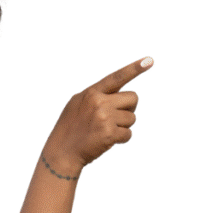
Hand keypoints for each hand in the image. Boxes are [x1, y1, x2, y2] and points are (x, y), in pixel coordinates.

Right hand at [43, 57, 152, 174]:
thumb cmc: (70, 128)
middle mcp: (99, 102)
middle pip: (133, 98)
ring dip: (123, 126)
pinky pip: (128, 134)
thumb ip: (96, 96)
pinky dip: (121, 139)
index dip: (134, 68)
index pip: (117, 77)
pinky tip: (107, 140)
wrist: (62, 152)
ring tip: (105, 130)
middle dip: (129, 108)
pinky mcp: (110, 134)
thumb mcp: (77, 104)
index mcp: (91, 92)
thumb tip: (117, 95)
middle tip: (115, 117)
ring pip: (132, 118)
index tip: (149, 60)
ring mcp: (105, 118)